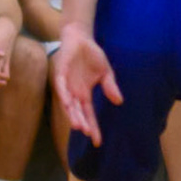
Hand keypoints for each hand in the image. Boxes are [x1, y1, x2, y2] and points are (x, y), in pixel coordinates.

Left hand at [52, 23, 120, 145]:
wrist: (80, 38)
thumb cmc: (92, 56)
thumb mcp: (105, 73)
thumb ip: (110, 87)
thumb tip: (119, 101)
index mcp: (85, 94)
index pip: (89, 114)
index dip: (93, 127)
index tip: (98, 142)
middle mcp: (74, 93)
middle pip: (78, 113)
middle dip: (83, 123)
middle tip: (88, 134)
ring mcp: (67, 84)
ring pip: (68, 104)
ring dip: (72, 114)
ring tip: (78, 125)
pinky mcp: (60, 74)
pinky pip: (61, 87)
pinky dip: (64, 95)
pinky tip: (68, 104)